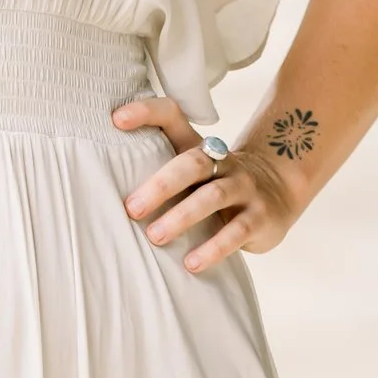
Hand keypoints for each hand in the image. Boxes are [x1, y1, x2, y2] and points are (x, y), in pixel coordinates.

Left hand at [113, 95, 301, 275]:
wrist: (278, 192)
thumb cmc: (215, 185)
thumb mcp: (192, 173)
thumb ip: (158, 171)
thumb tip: (99, 188)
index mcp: (198, 147)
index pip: (173, 117)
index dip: (146, 113)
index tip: (116, 119)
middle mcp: (222, 162)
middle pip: (191, 163)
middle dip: (160, 184)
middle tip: (132, 208)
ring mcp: (244, 187)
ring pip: (213, 197)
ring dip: (182, 217)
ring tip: (155, 237)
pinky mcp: (260, 217)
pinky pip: (236, 232)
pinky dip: (213, 248)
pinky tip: (191, 264)